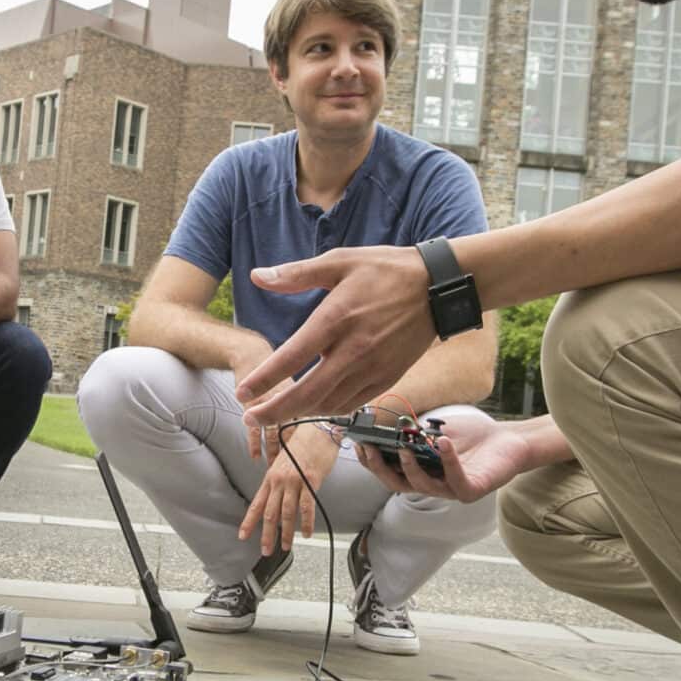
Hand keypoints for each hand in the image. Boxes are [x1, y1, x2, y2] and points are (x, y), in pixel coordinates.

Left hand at [236, 246, 437, 429]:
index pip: (293, 357)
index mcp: (337, 318)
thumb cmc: (385, 270)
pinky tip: (314, 406)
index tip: (242, 392)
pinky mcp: (388, 378)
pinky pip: (352, 404)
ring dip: (300, 413)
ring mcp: (373, 368)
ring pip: (329, 404)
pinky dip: (329, 410)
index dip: (264, 379)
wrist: (438, 287)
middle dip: (275, 411)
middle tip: (251, 419)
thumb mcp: (340, 261)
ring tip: (276, 414)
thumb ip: (296, 274)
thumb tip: (257, 276)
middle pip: (308, 393)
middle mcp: (354, 349)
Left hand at [237, 422, 341, 557]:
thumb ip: (279, 480)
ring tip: (285, 547)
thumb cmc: (303, 445)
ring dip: (286, 532)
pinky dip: (307, 522)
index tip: (243, 536)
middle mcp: (279, 480)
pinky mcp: (311, 481)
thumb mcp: (284, 462)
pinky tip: (307, 533)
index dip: (249, 521)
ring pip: (287, 513)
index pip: (257, 504)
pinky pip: (307, 506)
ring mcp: (294, 481)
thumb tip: (277, 498)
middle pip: (270, 513)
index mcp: (271, 477)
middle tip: (266, 551)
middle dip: (266, 534)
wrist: (318, 430)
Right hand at [352, 407, 527, 503]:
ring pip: (422, 486)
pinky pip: (455, 479)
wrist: (510, 440)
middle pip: (398, 483)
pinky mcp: (471, 490)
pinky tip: (442, 442)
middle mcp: (432, 484)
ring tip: (403, 445)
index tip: (358, 443)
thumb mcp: (439, 429)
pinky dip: (447, 460)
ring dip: (409, 466)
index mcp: (421, 471)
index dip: (372, 460)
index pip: (390, 471)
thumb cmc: (474, 436)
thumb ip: (417, 432)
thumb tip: (392, 427)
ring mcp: (451, 490)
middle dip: (381, 467)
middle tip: (370, 448)